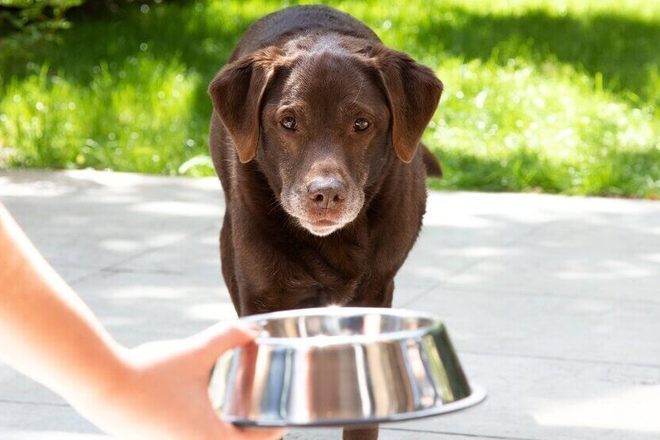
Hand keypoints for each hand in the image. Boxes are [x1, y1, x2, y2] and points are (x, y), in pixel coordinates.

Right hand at [69, 322, 283, 439]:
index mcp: (208, 438)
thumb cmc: (149, 372)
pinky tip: (203, 412)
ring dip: (225, 434)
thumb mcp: (195, 352)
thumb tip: (253, 328)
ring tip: (237, 412)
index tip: (282, 416)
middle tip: (262, 412)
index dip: (273, 430)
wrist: (99, 384)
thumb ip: (227, 338)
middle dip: (250, 434)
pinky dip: (203, 431)